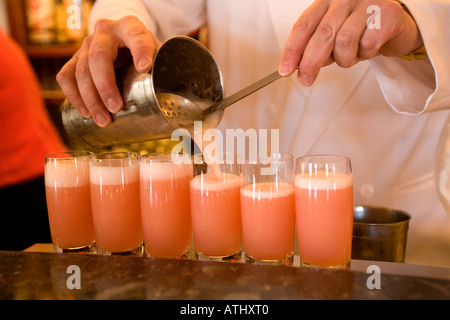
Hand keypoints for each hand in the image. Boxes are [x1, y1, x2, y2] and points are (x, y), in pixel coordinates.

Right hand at [56, 16, 160, 126]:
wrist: (123, 40)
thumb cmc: (145, 52)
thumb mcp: (159, 54)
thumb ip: (170, 71)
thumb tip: (189, 109)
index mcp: (130, 27)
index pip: (136, 36)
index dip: (141, 50)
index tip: (145, 67)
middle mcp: (105, 32)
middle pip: (98, 57)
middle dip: (105, 86)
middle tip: (116, 108)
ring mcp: (86, 45)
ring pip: (80, 71)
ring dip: (91, 99)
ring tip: (104, 120)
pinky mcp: (75, 58)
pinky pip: (66, 76)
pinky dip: (73, 96)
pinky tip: (85, 112)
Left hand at [278, 0, 423, 85]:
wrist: (397, 25)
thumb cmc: (360, 31)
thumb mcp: (333, 38)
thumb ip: (315, 48)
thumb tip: (298, 67)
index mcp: (326, 1)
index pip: (303, 25)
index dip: (292, 49)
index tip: (285, 70)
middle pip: (322, 34)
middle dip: (311, 62)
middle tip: (306, 80)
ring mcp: (367, 2)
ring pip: (345, 41)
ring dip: (345, 59)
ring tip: (351, 57)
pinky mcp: (388, 12)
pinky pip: (368, 44)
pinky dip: (366, 54)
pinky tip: (369, 49)